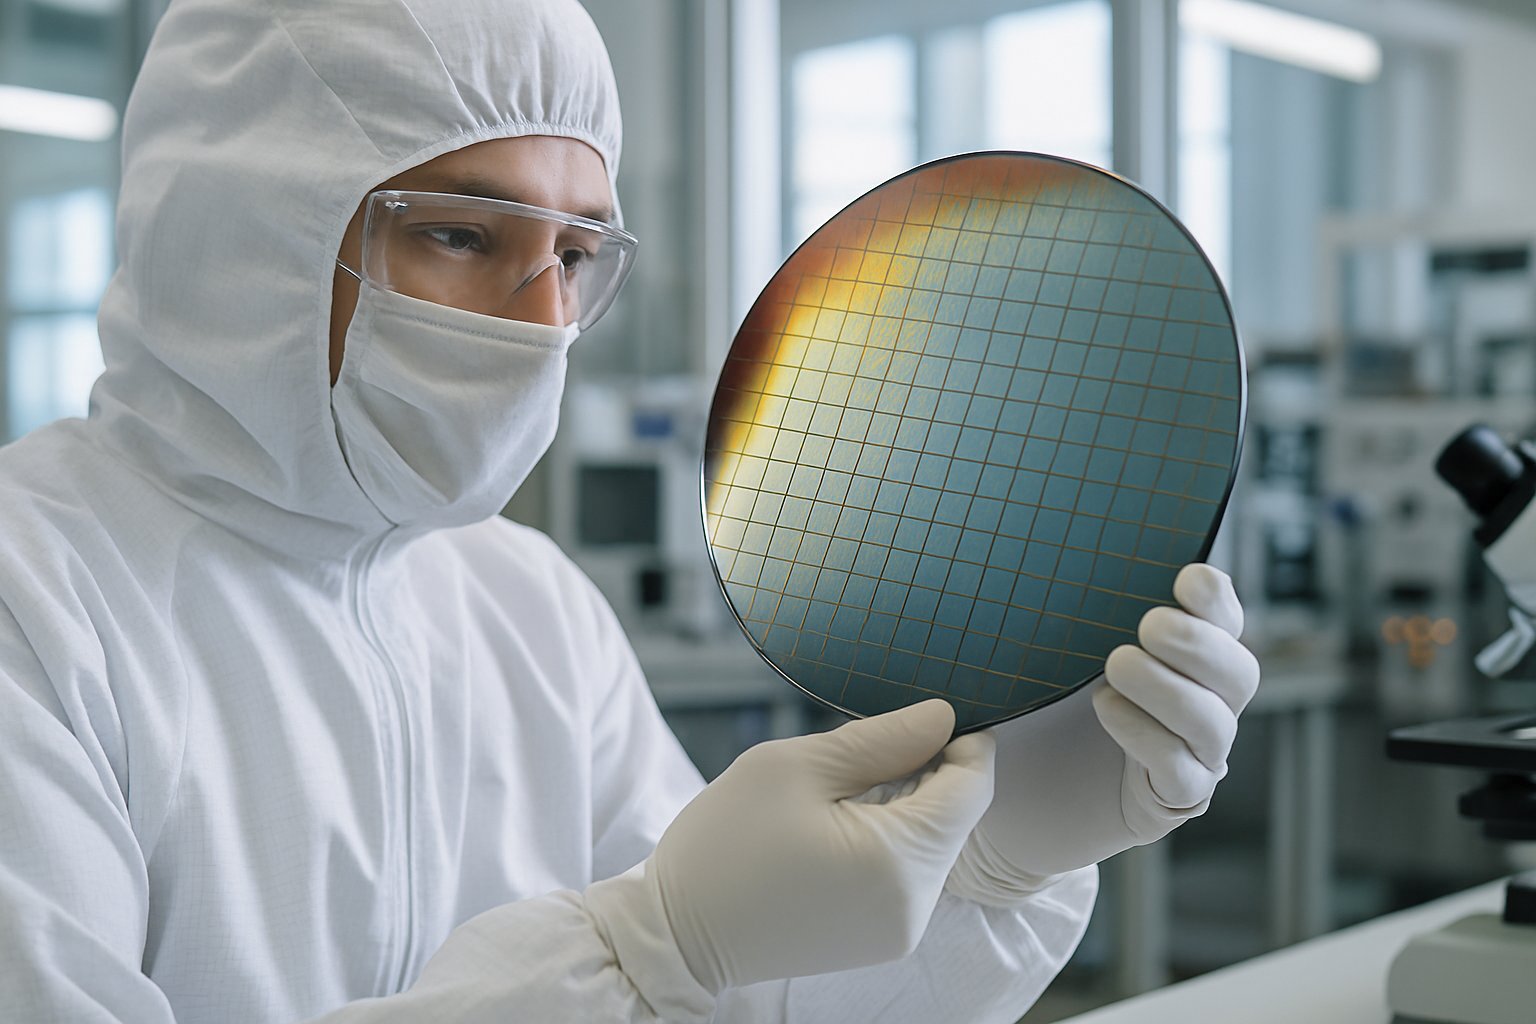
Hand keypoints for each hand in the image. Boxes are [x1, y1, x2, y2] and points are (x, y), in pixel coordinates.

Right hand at [585, 699, 994, 996]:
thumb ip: (880, 739)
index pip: (973, 787)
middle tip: (869, 738)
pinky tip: (838, 821)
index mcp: (899, 862)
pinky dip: (888, 838)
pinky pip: (907, 873)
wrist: (674, 935)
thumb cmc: (725, 844)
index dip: (964, 739)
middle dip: (927, 769)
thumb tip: (943, 716)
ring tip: (841, 784)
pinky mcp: (879, 939)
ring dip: (905, 803)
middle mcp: (914, 907)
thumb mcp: (797, 767)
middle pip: (955, 817)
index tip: (928, 711)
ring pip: (931, 843)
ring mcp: (898, 931)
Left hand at [947, 564, 1259, 905]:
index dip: (1215, 600)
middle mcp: (1201, 703)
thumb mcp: (1044, 650)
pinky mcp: (1167, 800)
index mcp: (1184, 656)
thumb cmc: (1028, 705)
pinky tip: (1107, 710)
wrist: (1001, 788)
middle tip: (1150, 625)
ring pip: (1214, 724)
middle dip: (1200, 644)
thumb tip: (1054, 558)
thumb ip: (1069, 611)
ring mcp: (1191, 756)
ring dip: (1172, 691)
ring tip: (1118, 664)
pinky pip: (1181, 774)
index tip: (1186, 578)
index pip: (1223, 621)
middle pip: (1238, 672)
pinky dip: (1147, 738)